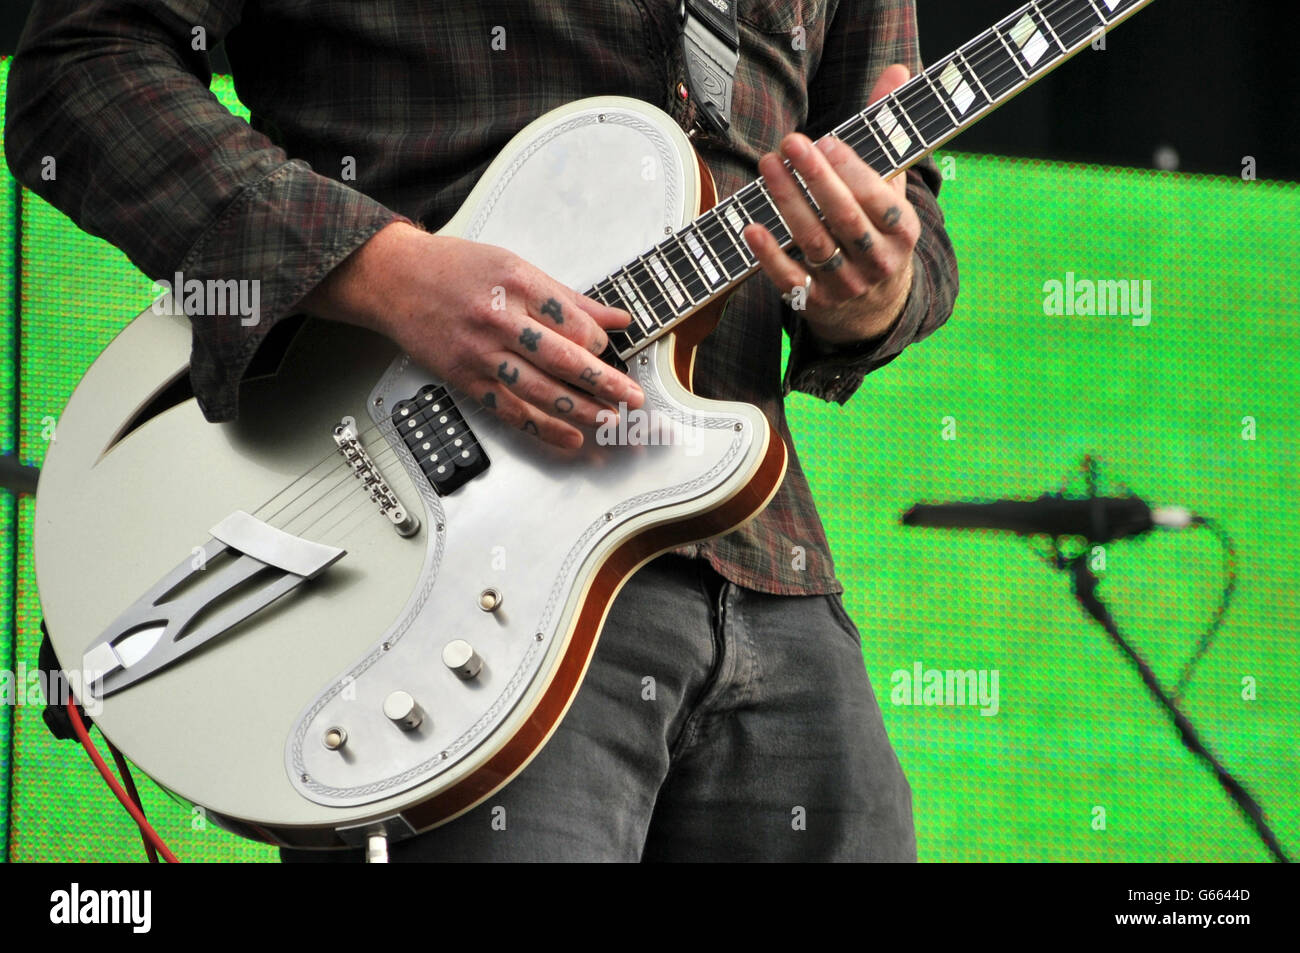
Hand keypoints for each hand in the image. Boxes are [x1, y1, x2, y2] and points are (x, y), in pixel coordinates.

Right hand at [299, 222, 644, 448]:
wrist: (395, 280)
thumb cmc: (455, 269)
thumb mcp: (515, 266)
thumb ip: (569, 297)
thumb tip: (616, 319)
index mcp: (518, 284)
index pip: (573, 322)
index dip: (599, 343)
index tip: (611, 354)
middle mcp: (500, 320)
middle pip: (563, 360)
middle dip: (605, 383)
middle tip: (633, 398)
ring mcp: (481, 354)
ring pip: (540, 391)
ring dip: (580, 411)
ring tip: (609, 420)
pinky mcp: (466, 380)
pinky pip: (511, 411)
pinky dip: (544, 429)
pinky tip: (570, 437)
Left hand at [744, 64, 919, 345]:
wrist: (874, 306)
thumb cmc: (878, 229)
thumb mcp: (891, 186)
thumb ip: (888, 131)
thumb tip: (896, 70)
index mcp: (903, 231)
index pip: (880, 200)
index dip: (853, 172)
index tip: (827, 141)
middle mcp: (877, 261)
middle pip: (845, 219)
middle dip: (816, 180)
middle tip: (790, 144)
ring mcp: (847, 285)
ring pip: (815, 243)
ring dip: (788, 204)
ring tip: (768, 167)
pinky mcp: (816, 302)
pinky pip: (790, 280)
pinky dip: (770, 255)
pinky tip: (751, 227)